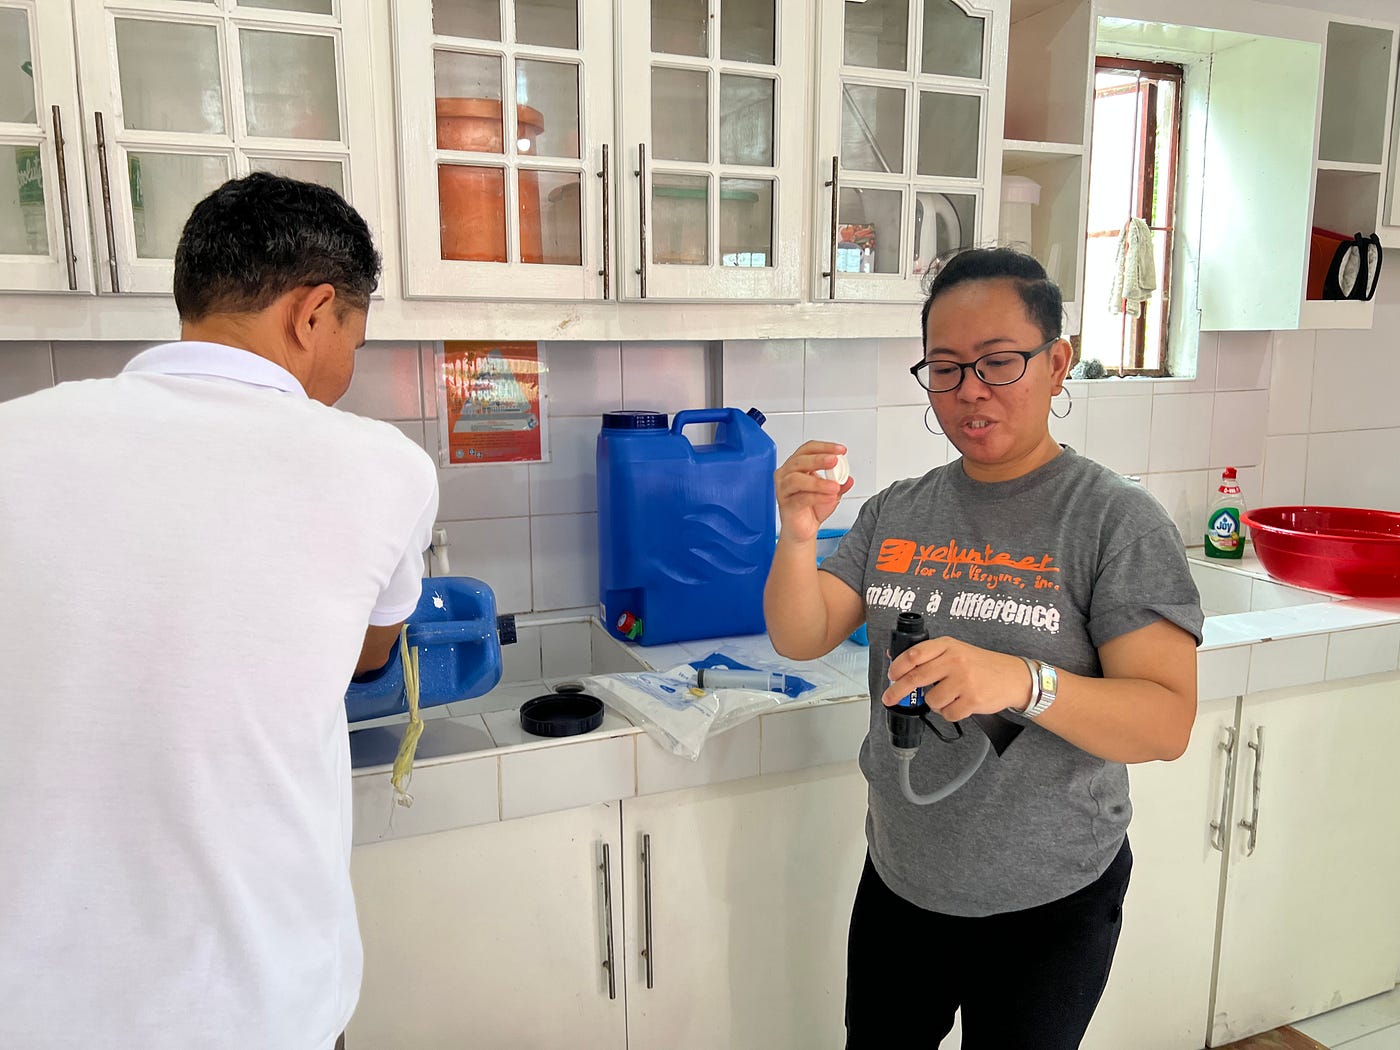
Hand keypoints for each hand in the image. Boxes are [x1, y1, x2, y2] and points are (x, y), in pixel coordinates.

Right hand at [774, 440, 853, 543]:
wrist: (804, 530)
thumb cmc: (812, 509)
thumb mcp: (832, 492)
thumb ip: (840, 484)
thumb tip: (848, 478)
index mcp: (797, 466)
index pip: (808, 449)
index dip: (824, 447)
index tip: (840, 450)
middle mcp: (786, 474)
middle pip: (800, 460)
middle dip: (819, 459)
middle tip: (834, 461)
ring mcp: (784, 489)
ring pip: (796, 479)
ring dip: (818, 482)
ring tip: (834, 487)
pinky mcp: (786, 504)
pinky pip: (800, 498)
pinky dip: (817, 497)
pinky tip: (830, 498)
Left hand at [881, 637, 1031, 720]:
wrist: (1012, 677)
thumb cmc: (980, 664)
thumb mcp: (955, 650)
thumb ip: (929, 655)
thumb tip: (896, 659)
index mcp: (947, 646)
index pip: (914, 654)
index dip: (897, 666)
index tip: (891, 675)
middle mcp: (955, 661)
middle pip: (916, 678)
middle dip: (897, 691)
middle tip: (889, 698)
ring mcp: (964, 681)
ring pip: (932, 700)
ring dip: (935, 703)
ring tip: (948, 696)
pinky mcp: (972, 700)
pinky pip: (948, 713)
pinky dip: (949, 712)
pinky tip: (959, 703)